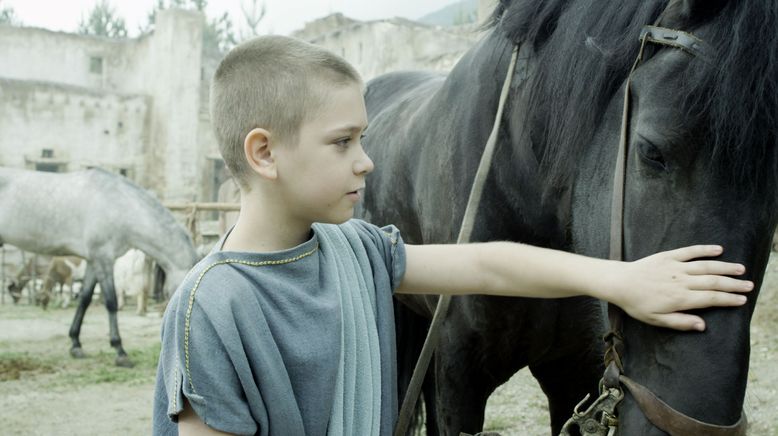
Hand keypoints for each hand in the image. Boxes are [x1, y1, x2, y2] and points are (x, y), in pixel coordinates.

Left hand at [607, 245, 752, 330]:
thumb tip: (702, 325)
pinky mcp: (668, 256)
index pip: (711, 298)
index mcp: (680, 299)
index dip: (728, 299)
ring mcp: (675, 267)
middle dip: (733, 284)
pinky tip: (718, 249)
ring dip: (725, 267)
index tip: (742, 300)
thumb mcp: (657, 320)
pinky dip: (705, 249)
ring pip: (706, 266)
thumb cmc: (637, 304)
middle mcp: (681, 281)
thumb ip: (680, 322)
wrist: (619, 282)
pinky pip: (690, 251)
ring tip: (741, 269)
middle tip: (749, 286)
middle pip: (713, 282)